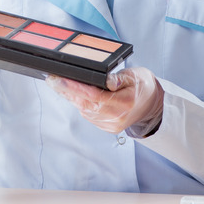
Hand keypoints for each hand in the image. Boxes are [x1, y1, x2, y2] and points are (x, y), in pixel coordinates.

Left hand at [46, 67, 163, 134]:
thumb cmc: (142, 86)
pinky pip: (88, 115)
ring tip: (59, 84)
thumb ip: (119, 78)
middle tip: (52, 80)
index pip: (95, 96)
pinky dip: (79, 104)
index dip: (75, 88)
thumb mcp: (135, 75)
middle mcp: (118, 117)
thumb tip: (106, 80)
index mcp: (125, 103)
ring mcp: (112, 125)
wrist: (151, 104)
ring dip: (70, 98)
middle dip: (66, 92)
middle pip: (86, 105)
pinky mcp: (107, 128)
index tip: (59, 79)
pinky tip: (72, 94)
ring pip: (84, 111)